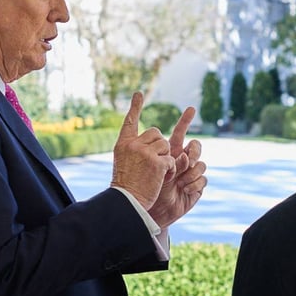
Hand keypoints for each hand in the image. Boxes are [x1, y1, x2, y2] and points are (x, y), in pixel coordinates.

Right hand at [111, 92, 175, 209]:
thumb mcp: (124, 163)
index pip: (130, 121)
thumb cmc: (126, 186)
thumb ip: (135, 150)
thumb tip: (154, 140)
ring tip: (156, 172)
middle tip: (154, 162)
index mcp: (123, 144)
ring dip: (166, 158)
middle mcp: (133, 144)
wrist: (126, 201)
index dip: (135, 107)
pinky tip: (162, 178)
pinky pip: (172, 160)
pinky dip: (170, 170)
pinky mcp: (158, 162)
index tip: (139, 93)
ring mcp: (146, 152)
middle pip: (156, 133)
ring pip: (166, 145)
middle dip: (160, 146)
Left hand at [148, 105, 207, 227]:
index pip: (180, 132)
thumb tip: (182, 153)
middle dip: (194, 151)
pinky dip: (194, 184)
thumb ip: (161, 156)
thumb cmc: (145, 188)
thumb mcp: (150, 167)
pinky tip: (184, 190)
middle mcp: (183, 160)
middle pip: (196, 146)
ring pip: (201, 164)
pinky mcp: (197, 187)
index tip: (191, 108)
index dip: (185, 120)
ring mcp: (191, 173)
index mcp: (170, 152)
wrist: (151, 209)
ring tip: (179, 182)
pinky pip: (203, 180)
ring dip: (191, 173)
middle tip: (186, 159)